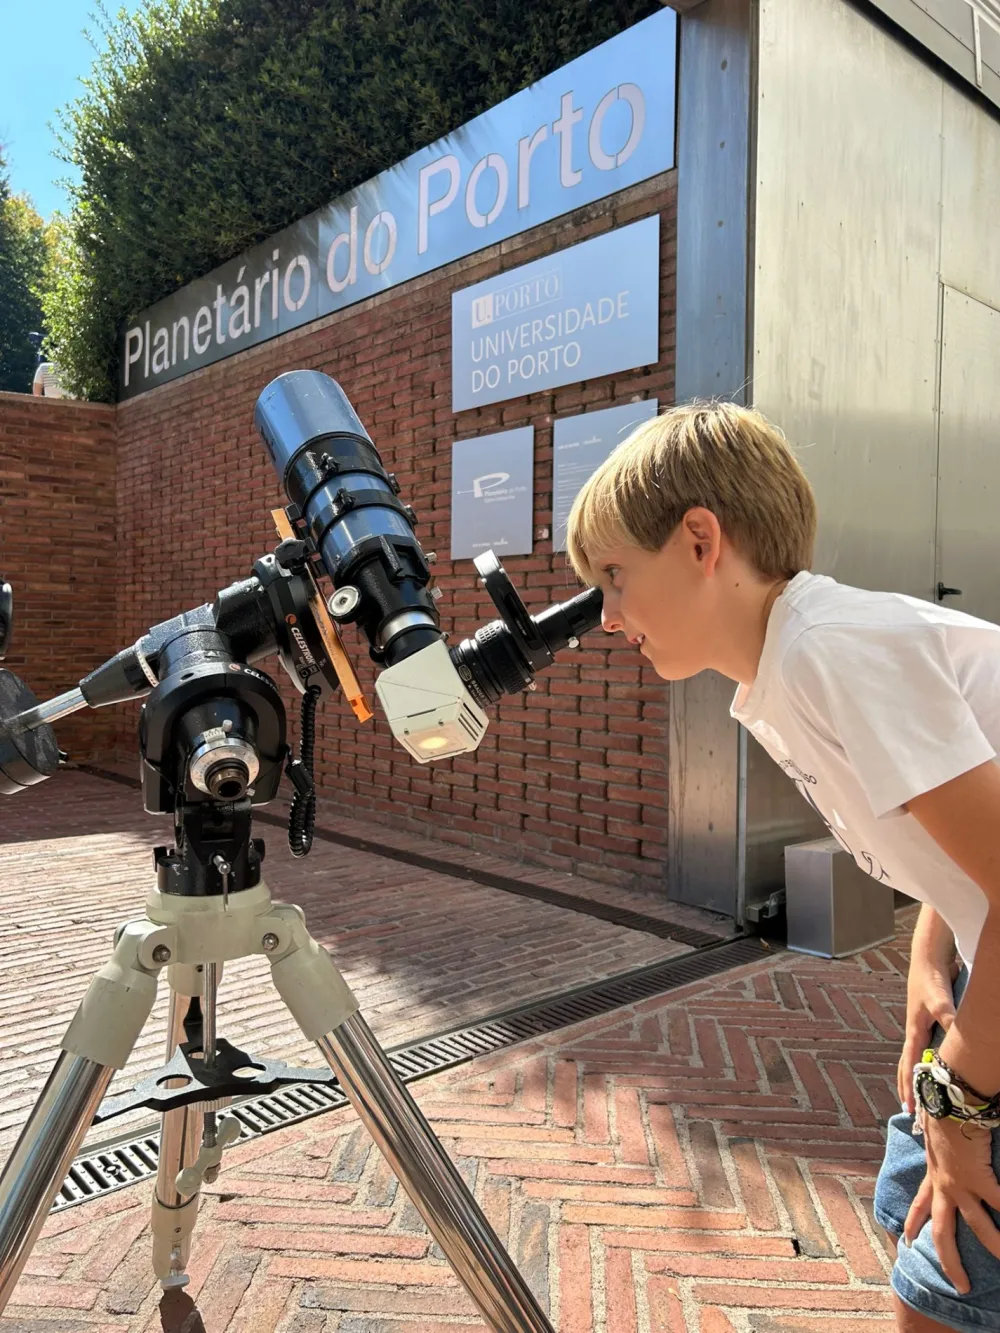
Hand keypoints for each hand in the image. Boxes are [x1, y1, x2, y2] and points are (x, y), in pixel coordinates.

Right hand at [898, 955, 958, 1112]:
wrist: (928, 959)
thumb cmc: (931, 979)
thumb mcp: (940, 1000)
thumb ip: (948, 1019)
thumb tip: (957, 1039)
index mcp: (915, 1031)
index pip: (910, 1065)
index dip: (910, 1087)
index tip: (909, 1108)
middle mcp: (914, 1032)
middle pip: (906, 1066)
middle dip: (906, 1088)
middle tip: (909, 1112)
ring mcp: (920, 1028)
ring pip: (912, 1059)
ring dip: (912, 1077)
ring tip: (914, 1095)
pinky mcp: (927, 1022)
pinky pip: (922, 1050)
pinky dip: (921, 1064)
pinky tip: (928, 1069)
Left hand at [903, 1115, 999, 1291]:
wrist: (950, 1098)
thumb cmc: (943, 1107)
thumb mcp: (933, 1129)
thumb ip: (935, 1140)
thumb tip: (926, 1128)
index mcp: (932, 1173)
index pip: (919, 1204)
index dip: (913, 1224)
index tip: (905, 1242)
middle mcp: (943, 1184)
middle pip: (943, 1232)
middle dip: (950, 1262)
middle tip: (960, 1286)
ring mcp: (962, 1186)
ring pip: (980, 1229)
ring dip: (996, 1248)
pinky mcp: (981, 1180)